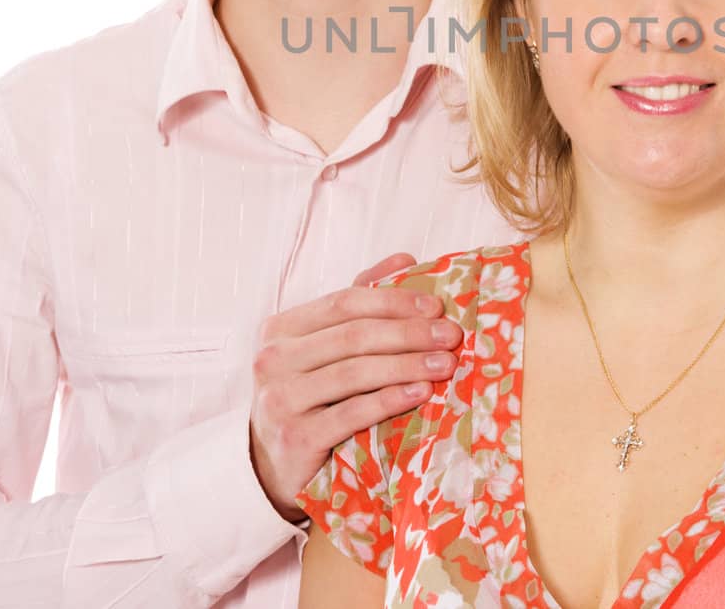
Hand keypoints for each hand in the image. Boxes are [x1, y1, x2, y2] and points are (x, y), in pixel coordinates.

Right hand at [249, 252, 463, 520]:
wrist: (276, 466)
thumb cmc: (312, 397)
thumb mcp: (327, 347)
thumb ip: (361, 301)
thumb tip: (405, 259)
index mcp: (281, 328)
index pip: (344, 302)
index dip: (393, 300)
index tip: (437, 306)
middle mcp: (273, 359)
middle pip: (352, 336)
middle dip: (408, 332)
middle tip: (451, 335)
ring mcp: (280, 399)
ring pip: (354, 372)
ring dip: (406, 364)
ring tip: (445, 363)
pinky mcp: (295, 438)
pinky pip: (351, 413)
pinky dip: (389, 400)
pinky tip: (421, 393)